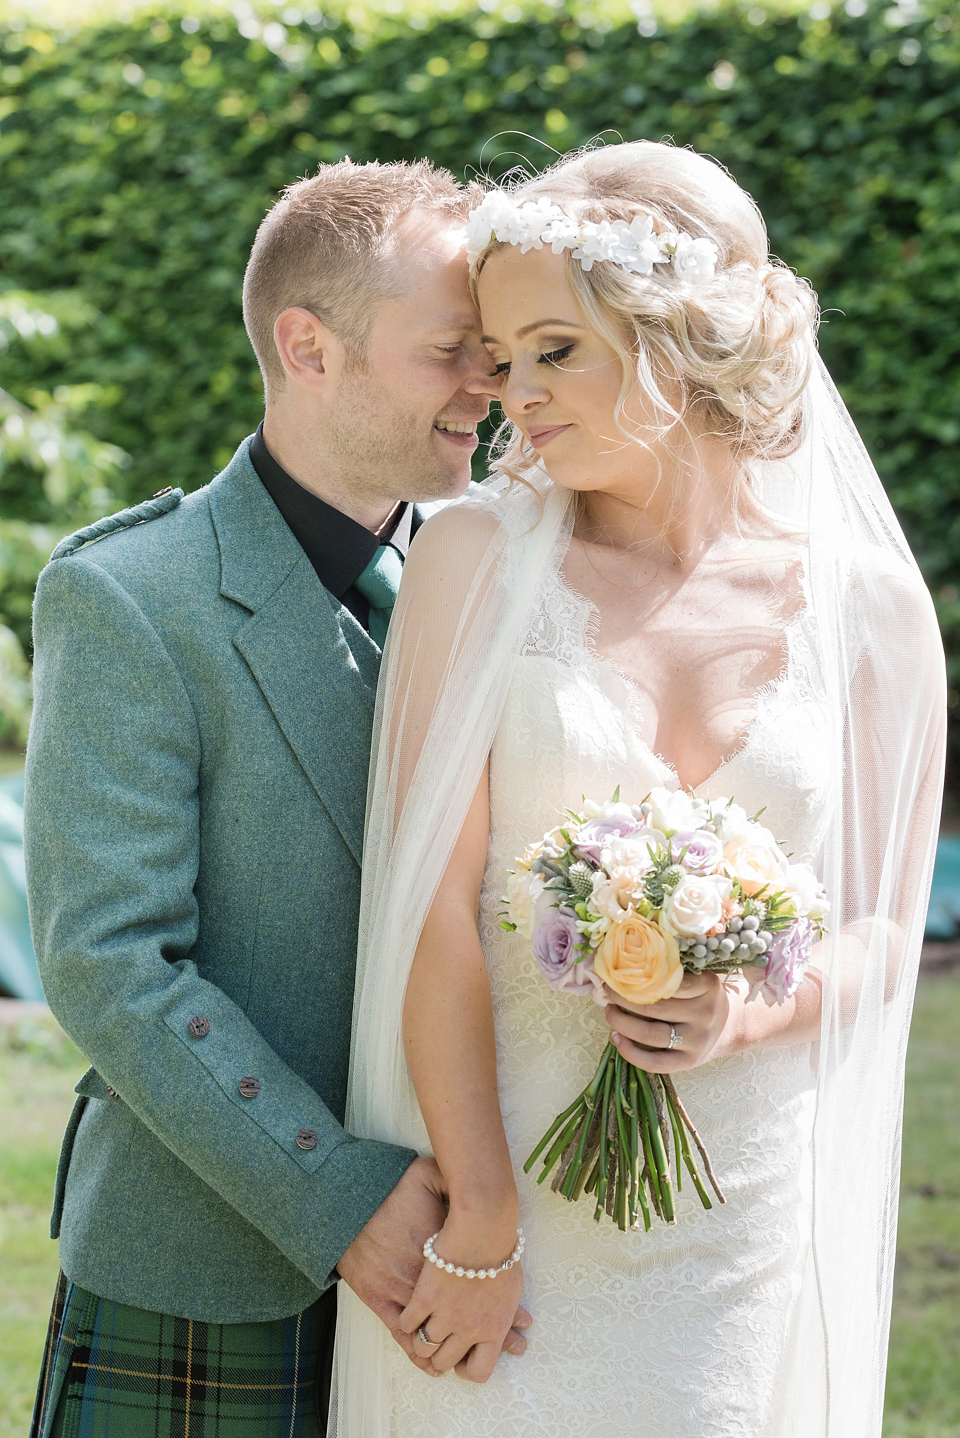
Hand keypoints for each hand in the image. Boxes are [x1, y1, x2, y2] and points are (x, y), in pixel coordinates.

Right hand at [336, 1158, 530, 1373]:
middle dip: (491, 1338)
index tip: (524, 1321)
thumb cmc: (388, 1188)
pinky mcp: (382, 1301)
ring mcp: (407, 1294)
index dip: (509, 1311)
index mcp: (450, 1254)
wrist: (348, 1204)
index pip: (487, 1289)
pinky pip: (404, 1335)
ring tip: (474, 1359)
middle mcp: (432, 1281)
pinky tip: (434, 1365)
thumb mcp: (428, 1174)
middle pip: (467, 1320)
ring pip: (437, 1336)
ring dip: (456, 1351)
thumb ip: (455, 1180)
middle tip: (512, 1346)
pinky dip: (419, 1353)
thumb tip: (477, 1180)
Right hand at [397, 1215, 524, 1382]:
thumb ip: (508, 1314)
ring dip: (421, 1341)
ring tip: (421, 1332)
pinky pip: (407, 1323)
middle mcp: (469, 1330)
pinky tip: (408, 1315)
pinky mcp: (424, 1297)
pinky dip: (406, 1321)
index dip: (468, 1370)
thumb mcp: (513, 1289)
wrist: (483, 1226)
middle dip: (440, 1357)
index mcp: (493, 1330)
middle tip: (438, 1346)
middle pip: (446, 1361)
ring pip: (424, 1346)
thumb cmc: (501, 1251)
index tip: (462, 1360)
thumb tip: (522, 1327)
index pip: (479, 1372)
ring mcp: (444, 1315)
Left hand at [603, 970, 735, 1071]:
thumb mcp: (698, 977)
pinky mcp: (689, 1061)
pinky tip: (616, 1039)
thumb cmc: (702, 995)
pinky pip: (655, 1063)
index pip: (669, 980)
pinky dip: (631, 1053)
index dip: (639, 977)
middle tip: (607, 990)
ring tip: (609, 1012)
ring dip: (622, 1023)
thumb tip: (625, 964)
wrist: (730, 1025)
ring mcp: (698, 1040)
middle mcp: (705, 1014)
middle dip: (623, 998)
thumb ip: (673, 971)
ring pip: (651, 1034)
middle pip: (655, 1007)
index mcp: (707, 986)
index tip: (618, 971)